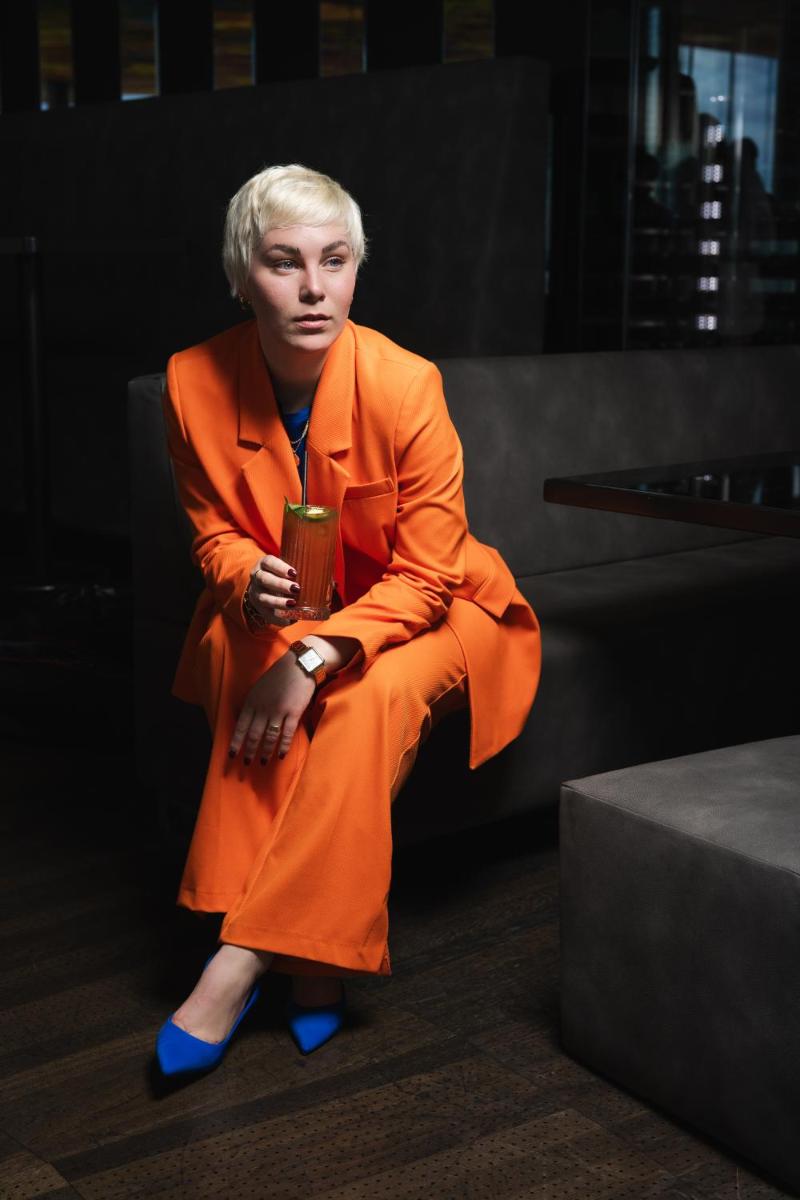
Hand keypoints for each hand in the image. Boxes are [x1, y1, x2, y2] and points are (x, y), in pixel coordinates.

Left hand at [228, 649, 316, 764]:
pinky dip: (283, 745)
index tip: (232, 755)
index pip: (240, 726)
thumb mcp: (258, 688)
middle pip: (253, 734)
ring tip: (263, 761)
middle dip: (249, 750)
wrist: (298, 665)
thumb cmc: (278, 676)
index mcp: (252, 702)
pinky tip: (280, 755)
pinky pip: (286, 733)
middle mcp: (262, 708)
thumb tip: (246, 722)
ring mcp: (278, 711)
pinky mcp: (293, 712)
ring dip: (265, 751)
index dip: (236, 742)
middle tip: (246, 763)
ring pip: (269, 736)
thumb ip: (252, 705)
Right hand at [246, 554, 299, 626]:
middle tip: (296, 588)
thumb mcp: (287, 569)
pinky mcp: (260, 609)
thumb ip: (304, 570)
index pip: (269, 562)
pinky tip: (290, 620)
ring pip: (264, 598)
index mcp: (264, 564)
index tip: (294, 573)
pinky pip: (267, 614)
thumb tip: (331, 578)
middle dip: (280, 584)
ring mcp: (256, 594)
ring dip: (279, 602)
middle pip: (265, 579)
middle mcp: (257, 578)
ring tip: (293, 603)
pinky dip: (279, 618)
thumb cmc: (283, 576)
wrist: (266, 589)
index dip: (280, 567)